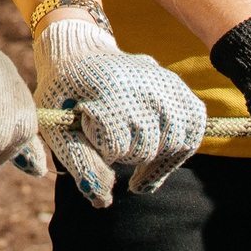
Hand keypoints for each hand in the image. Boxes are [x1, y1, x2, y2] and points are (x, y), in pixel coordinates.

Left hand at [35, 16, 206, 206]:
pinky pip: (193, 130)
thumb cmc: (63, 93)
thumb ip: (78, 162)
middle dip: (125, 154)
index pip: (117, 147)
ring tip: (133, 153)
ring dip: (154, 155)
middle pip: (147, 148)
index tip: (88, 129)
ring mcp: (164, 82)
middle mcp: (144, 83)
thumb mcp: (57, 125)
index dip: (101, 150)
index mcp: (110, 89)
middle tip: (108, 140)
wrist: (79, 50)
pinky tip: (159, 154)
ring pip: (176, 143)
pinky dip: (179, 148)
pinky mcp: (177, 87)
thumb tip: (103, 200)